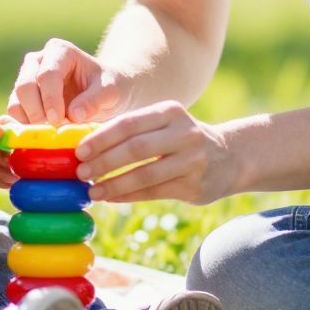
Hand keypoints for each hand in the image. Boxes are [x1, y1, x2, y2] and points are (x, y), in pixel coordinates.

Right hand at [8, 38, 129, 124]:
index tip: (58, 120)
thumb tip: (74, 115)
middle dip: (37, 112)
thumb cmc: (109, 87)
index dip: (50, 99)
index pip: (48, 74)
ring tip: (51, 133)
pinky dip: (25, 126)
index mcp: (60, 51)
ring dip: (30, 121)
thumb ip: (95, 100)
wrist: (105, 94)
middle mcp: (38, 61)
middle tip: (53, 131)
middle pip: (25, 86)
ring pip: (16, 101)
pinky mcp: (22, 98)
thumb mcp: (111, 91)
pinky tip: (43, 134)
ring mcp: (27, 78)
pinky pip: (14, 113)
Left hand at [74, 101, 240, 205]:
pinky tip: (111, 198)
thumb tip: (85, 143)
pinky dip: (128, 196)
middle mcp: (184, 133)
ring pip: (144, 175)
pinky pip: (154, 192)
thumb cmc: (181, 138)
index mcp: (171, 112)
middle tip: (81, 173)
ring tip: (92, 191)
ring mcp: (192, 160)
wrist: (230, 156)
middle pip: (136, 149)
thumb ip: (133, 130)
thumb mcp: (164, 123)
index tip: (79, 151)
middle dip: (104, 162)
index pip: (129, 124)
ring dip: (114, 185)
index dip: (101, 138)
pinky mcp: (195, 185)